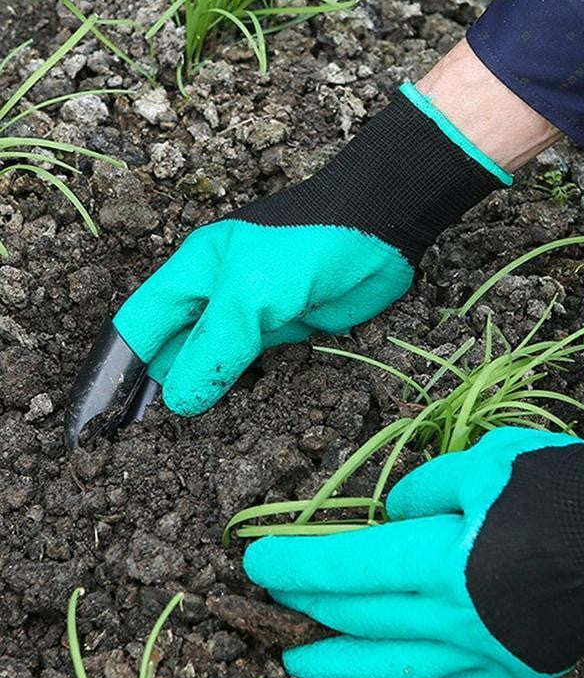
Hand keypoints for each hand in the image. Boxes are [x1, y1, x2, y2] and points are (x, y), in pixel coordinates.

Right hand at [64, 84, 507, 445]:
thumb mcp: (250, 295)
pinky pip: (257, 369)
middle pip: (176, 351)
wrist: (381, 232)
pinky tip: (240, 421)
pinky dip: (248, 392)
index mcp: (192, 275)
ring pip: (217, 365)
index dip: (120, 369)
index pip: (140, 327)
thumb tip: (178, 401)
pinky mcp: (287, 334)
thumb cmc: (307, 248)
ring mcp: (253, 318)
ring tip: (192, 442)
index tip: (109, 417)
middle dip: (166, 390)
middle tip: (153, 444)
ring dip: (208, 396)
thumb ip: (214, 347)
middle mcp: (216, 297)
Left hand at [243, 426, 583, 677]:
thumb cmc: (566, 487)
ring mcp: (486, 653)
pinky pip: (449, 677)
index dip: (297, 562)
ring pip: (395, 664)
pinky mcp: (516, 668)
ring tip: (298, 663)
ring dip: (341, 661)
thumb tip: (394, 516)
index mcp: (442, 560)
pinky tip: (391, 665)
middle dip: (309, 603)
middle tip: (272, 596)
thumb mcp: (488, 459)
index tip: (256, 560)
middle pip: (362, 613)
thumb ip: (427, 488)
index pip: (348, 565)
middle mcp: (455, 618)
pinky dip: (411, 669)